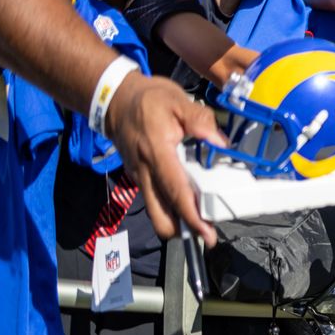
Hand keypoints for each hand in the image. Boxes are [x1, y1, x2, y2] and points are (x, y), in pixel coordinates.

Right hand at [103, 74, 227, 245]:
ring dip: (178, 219)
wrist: (115, 99)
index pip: (175, 192)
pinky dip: (171, 206)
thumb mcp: (177, 100)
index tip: (207, 235)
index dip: (192, 216)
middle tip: (207, 231)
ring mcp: (140, 178)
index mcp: (156, 153)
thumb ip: (200, 120)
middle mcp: (145, 172)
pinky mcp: (139, 178)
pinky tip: (189, 198)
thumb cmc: (148, 100)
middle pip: (160, 216)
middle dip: (184, 229)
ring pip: (156, 212)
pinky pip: (155, 200)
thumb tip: (220, 141)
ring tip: (201, 217)